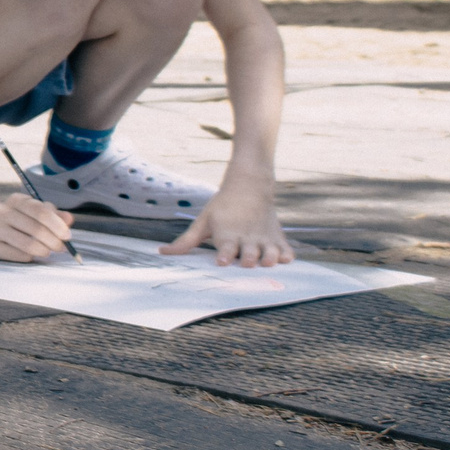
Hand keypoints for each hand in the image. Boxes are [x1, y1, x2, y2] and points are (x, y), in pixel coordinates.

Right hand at [0, 194, 73, 263]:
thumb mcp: (32, 210)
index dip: (57, 225)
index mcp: (16, 200)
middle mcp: (2, 212)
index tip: (67, 236)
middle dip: (53, 241)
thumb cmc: (15, 217)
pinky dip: (28, 257)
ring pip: (27, 244)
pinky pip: (15, 254)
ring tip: (47, 252)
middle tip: (60, 248)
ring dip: (43, 250)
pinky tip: (31, 255)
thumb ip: (53, 214)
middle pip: (36, 229)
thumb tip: (69, 219)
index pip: (41, 212)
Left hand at [165, 175, 289, 266]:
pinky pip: (287, 250)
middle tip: (245, 263)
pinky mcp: (277, 238)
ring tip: (266, 263)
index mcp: (227, 234)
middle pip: (250, 255)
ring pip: (271, 254)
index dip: (224, 255)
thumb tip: (162, 253)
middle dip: (248, 260)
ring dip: (269, 260)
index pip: (226, 248)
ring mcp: (264, 239)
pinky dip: (287, 256)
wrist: (249, 186)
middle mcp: (247, 238)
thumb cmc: (222, 207)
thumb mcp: (203, 221)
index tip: (221, 261)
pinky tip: (284, 259)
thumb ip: (186, 241)